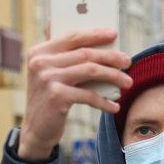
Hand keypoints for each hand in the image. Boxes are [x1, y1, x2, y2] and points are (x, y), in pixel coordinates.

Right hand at [18, 29, 131, 160]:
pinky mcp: (57, 97)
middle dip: (110, 56)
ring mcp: (47, 79)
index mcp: (39, 52)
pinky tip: (115, 106)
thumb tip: (88, 36)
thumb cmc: (49, 99)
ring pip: (91, 71)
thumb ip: (61, 55)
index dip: (94, 34)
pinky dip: (104, 101)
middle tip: (128, 61)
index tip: (113, 33)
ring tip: (128, 82)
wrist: (35, 129)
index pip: (72, 36)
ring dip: (114, 76)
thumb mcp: (49, 73)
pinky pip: (89, 95)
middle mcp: (41, 63)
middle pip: (85, 53)